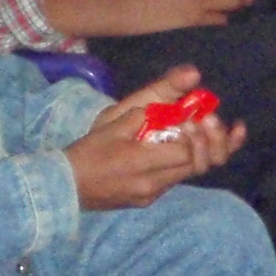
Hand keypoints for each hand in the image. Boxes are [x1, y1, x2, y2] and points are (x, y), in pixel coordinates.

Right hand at [67, 66, 244, 207]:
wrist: (65, 185)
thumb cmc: (88, 149)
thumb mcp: (113, 119)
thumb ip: (152, 102)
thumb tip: (192, 75)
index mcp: (140, 161)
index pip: (186, 151)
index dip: (194, 133)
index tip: (189, 117)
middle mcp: (152, 183)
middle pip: (198, 165)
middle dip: (209, 140)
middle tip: (210, 119)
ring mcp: (152, 194)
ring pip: (190, 173)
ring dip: (201, 150)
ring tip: (205, 127)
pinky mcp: (149, 200)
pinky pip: (175, 180)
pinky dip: (186, 161)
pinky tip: (189, 143)